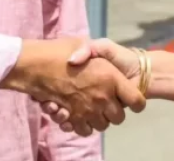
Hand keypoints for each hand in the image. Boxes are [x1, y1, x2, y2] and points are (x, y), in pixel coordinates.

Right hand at [1, 38, 144, 136]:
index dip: (135, 101)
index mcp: (111, 78)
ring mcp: (89, 110)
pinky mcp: (74, 118)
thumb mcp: (86, 43)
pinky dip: (82, 125)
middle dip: (114, 112)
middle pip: (119, 118)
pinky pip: (85, 130)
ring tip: (89, 107)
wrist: (38, 65)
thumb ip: (94, 51)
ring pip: (103, 126)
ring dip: (98, 119)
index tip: (129, 99)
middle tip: (105, 102)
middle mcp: (103, 97)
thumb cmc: (65, 50)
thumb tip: (86, 62)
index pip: (136, 100)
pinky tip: (75, 113)